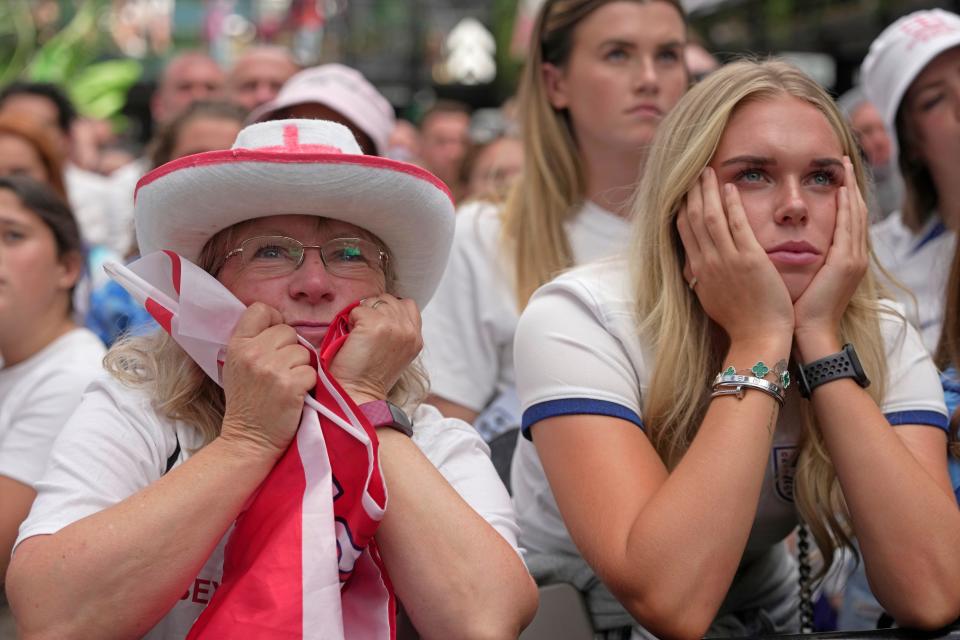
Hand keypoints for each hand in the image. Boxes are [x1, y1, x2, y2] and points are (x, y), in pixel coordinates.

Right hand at [219, 303, 315, 458]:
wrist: (248, 440)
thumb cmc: (247, 403)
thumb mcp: (237, 366)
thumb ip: (252, 342)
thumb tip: (276, 322)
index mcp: (237, 345)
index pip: (260, 309)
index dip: (274, 320)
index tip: (275, 338)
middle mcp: (253, 353)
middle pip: (287, 331)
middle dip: (290, 348)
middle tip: (281, 370)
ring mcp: (272, 369)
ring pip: (303, 351)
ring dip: (301, 367)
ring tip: (287, 384)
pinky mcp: (290, 385)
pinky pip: (311, 371)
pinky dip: (308, 383)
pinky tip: (295, 395)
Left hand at [329, 295, 422, 404]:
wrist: (357, 394)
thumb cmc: (369, 376)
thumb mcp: (396, 353)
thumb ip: (398, 331)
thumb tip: (383, 311)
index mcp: (416, 338)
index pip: (407, 304)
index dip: (388, 310)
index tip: (377, 327)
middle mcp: (409, 331)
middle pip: (388, 299)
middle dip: (373, 310)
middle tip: (364, 334)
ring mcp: (393, 326)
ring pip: (373, 301)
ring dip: (362, 315)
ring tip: (359, 336)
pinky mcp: (374, 325)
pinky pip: (357, 310)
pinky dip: (350, 321)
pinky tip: (352, 339)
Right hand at [677, 167, 793, 346]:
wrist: (757, 338)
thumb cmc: (740, 322)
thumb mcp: (711, 299)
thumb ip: (702, 279)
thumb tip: (692, 268)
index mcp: (699, 271)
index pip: (684, 231)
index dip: (682, 207)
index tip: (684, 191)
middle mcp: (707, 263)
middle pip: (693, 219)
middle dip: (692, 193)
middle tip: (693, 171)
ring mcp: (727, 260)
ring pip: (710, 218)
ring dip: (708, 191)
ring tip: (708, 171)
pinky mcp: (749, 260)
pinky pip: (736, 226)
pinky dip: (731, 205)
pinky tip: (730, 188)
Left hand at [793, 157, 867, 345]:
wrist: (808, 333)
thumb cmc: (796, 311)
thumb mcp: (800, 279)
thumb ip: (799, 259)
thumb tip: (778, 245)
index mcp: (843, 260)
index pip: (846, 220)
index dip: (844, 197)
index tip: (836, 177)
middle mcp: (853, 256)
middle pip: (856, 212)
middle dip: (851, 185)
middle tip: (845, 162)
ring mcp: (853, 259)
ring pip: (856, 215)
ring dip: (851, 189)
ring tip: (845, 167)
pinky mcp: (846, 263)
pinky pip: (849, 227)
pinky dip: (847, 207)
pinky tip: (843, 189)